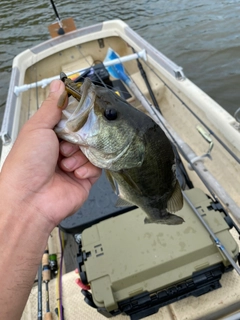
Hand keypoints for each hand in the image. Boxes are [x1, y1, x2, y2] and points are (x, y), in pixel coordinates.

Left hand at [0, 80, 100, 229]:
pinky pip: (98, 166)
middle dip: (78, 137)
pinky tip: (74, 173)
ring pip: (92, 149)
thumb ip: (52, 107)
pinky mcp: (85, 179)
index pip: (71, 119)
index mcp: (49, 136)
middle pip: (85, 133)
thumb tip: (58, 85)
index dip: (78, 116)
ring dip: (80, 155)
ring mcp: (74, 164)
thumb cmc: (26, 164)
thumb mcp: (37, 128)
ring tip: (65, 163)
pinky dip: (87, 168)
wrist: (30, 200)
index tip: (83, 112)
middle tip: (66, 143)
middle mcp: (62, 150)